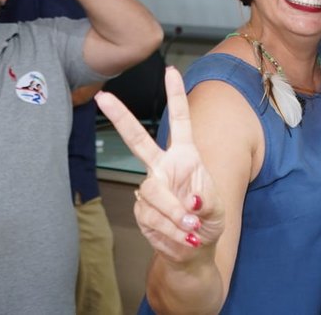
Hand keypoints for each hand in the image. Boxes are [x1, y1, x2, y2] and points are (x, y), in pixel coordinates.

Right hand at [95, 67, 223, 263]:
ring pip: (154, 193)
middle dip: (120, 118)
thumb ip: (206, 203)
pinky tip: (183, 236)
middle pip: (137, 140)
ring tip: (192, 227)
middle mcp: (164, 166)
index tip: (171, 71)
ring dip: (174, 214)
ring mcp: (150, 187)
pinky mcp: (141, 209)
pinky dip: (171, 230)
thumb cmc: (208, 220)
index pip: (180, 121)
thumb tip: (189, 201)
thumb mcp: (218, 210)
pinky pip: (152, 217)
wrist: (194, 249)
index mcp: (186, 156)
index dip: (176, 97)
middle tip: (102, 97)